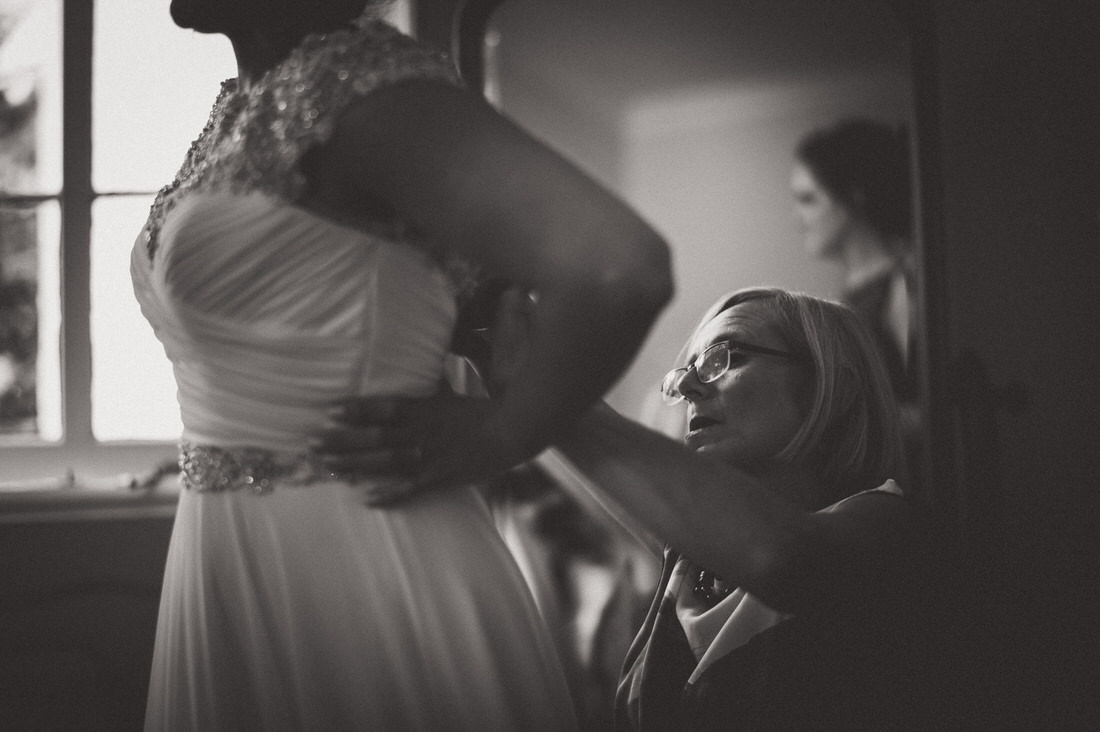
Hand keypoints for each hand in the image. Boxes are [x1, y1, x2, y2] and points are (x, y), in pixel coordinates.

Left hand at [311, 389, 530, 505]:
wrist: (512, 431)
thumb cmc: (480, 411)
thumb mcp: (450, 393)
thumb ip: (429, 384)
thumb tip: (419, 361)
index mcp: (423, 409)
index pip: (384, 407)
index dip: (356, 409)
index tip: (329, 411)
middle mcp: (421, 431)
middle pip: (376, 436)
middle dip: (343, 441)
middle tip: (312, 444)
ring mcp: (430, 455)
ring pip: (386, 462)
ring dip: (355, 465)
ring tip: (328, 468)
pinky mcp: (442, 476)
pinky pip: (412, 487)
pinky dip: (391, 494)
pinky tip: (368, 499)